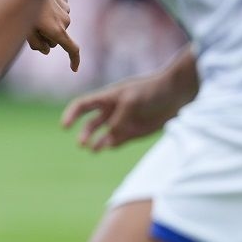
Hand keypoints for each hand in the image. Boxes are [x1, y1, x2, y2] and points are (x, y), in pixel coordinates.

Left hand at [29, 0, 80, 69]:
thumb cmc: (19, 8)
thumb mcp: (24, 31)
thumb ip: (36, 44)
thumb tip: (46, 50)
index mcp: (56, 31)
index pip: (72, 49)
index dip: (74, 60)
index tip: (74, 69)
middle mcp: (65, 21)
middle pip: (57, 38)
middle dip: (46, 36)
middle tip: (30, 27)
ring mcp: (66, 8)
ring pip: (58, 23)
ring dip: (48, 22)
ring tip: (34, 11)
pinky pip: (59, 10)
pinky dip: (51, 10)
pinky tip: (41, 3)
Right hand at [61, 70, 188, 152]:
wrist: (176, 95)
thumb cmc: (152, 91)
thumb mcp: (132, 101)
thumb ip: (119, 119)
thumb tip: (108, 139)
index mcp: (107, 98)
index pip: (82, 105)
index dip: (71, 115)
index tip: (64, 126)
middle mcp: (111, 111)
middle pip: (89, 124)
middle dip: (83, 134)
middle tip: (82, 144)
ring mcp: (121, 123)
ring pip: (101, 136)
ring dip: (95, 143)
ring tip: (93, 149)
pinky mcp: (132, 133)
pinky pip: (116, 142)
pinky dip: (110, 146)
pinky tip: (110, 146)